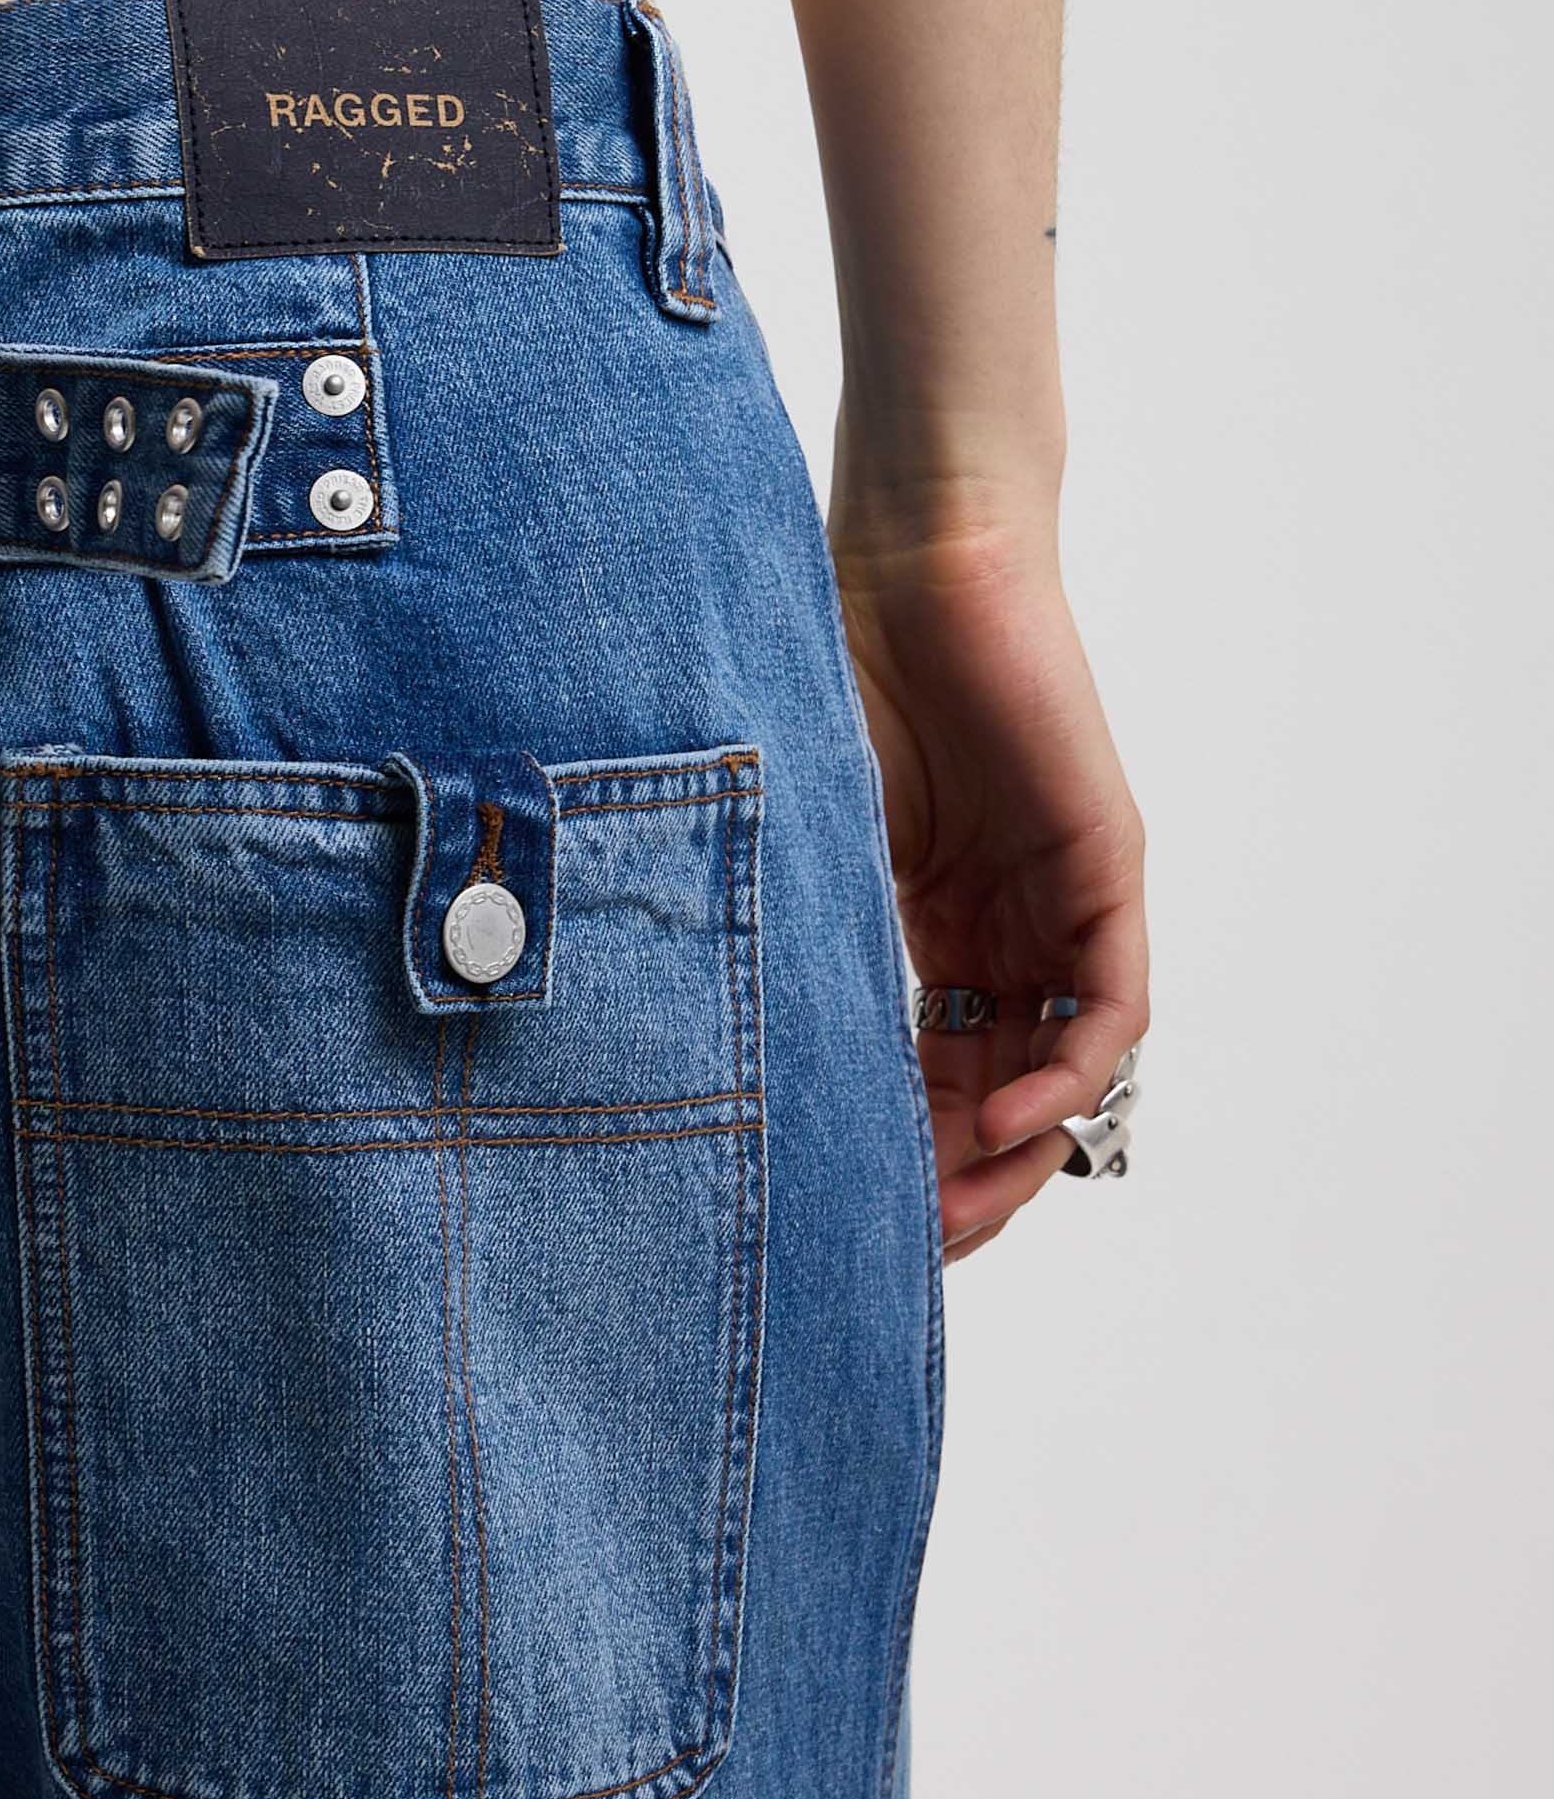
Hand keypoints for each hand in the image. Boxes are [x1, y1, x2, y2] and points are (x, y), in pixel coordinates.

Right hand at [830, 514, 1147, 1263]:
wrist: (907, 551)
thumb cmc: (828, 661)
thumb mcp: (795, 835)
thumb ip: (783, 931)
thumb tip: (686, 1050)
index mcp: (924, 915)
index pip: (928, 1068)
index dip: (897, 1152)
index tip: (844, 1222)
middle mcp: (1001, 920)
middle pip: (999, 1088)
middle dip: (955, 1179)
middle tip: (903, 1248)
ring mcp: (1058, 895)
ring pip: (1065, 1065)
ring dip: (1017, 1151)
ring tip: (953, 1208)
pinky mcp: (1107, 865)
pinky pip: (1112, 1005)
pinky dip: (1071, 1074)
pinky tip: (1011, 1118)